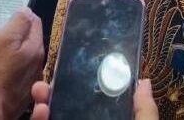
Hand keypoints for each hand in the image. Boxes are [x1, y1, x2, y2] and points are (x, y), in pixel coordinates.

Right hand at [0, 8, 43, 119]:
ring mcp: (23, 85)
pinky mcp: (9, 99)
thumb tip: (27, 11)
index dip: (22, 16)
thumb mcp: (2, 39)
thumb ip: (18, 23)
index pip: (34, 24)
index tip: (7, 16)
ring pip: (6, 65)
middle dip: (6, 39)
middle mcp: (34, 68)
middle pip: (22, 45)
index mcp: (34, 50)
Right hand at [30, 78, 157, 119]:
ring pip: (52, 116)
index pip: (89, 103)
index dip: (78, 87)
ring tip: (40, 90)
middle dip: (52, 92)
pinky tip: (40, 110)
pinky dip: (38, 119)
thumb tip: (144, 81)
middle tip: (45, 80)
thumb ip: (144, 111)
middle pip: (65, 108)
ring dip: (42, 103)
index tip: (70, 68)